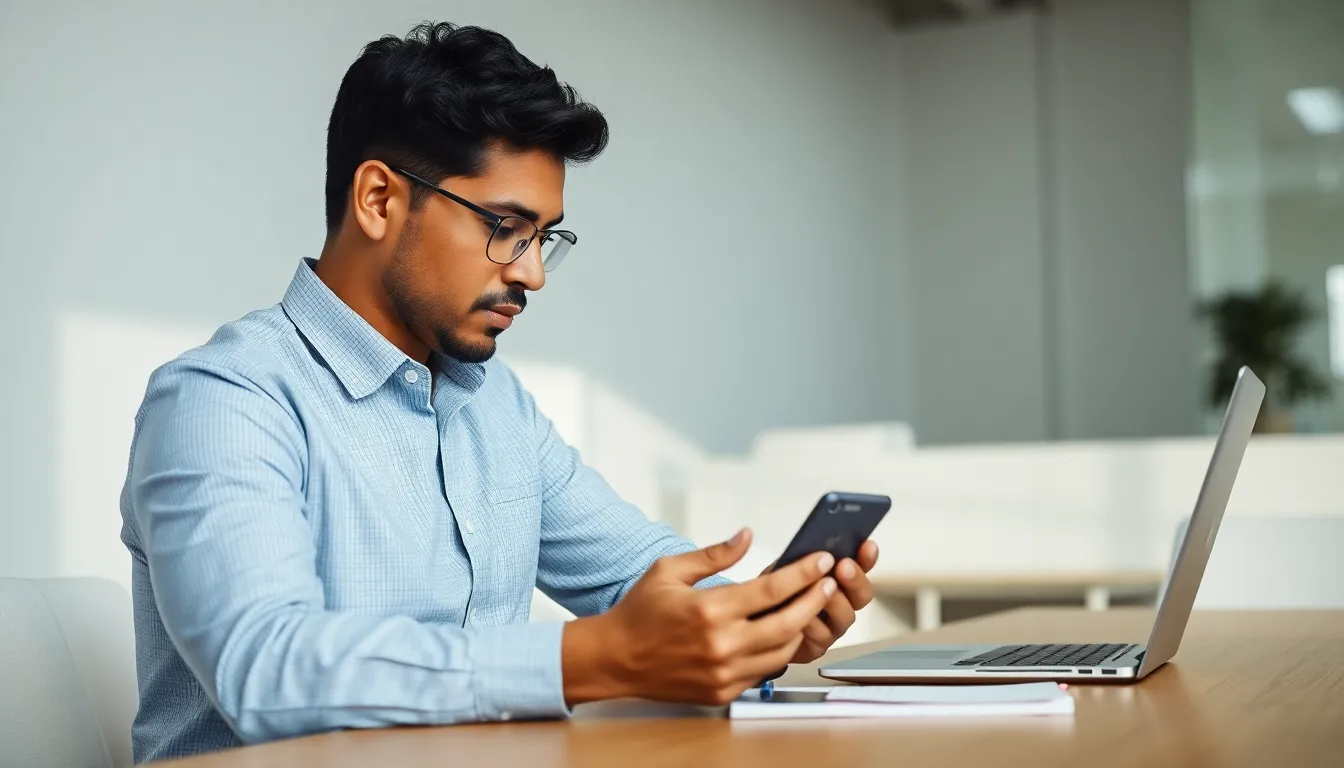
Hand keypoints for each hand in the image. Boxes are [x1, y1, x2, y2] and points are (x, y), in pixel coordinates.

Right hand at [561, 528, 836, 705]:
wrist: (615, 658)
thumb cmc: (640, 612)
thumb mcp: (670, 570)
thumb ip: (714, 554)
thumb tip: (747, 536)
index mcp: (709, 609)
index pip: (772, 589)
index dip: (803, 573)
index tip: (822, 561)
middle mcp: (721, 644)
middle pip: (788, 621)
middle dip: (814, 599)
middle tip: (827, 583)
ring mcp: (724, 671)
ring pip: (783, 651)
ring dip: (800, 627)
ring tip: (806, 607)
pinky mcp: (723, 690)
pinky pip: (765, 672)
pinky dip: (777, 652)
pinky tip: (780, 634)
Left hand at [775, 540, 878, 663]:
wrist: (754, 626)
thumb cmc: (775, 592)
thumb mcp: (786, 567)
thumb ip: (804, 557)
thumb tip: (816, 543)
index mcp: (839, 580)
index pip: (862, 567)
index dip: (867, 557)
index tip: (867, 545)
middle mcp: (843, 604)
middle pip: (862, 595)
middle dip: (854, 579)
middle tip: (843, 567)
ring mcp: (833, 627)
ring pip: (844, 616)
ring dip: (832, 602)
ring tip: (817, 590)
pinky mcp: (819, 647)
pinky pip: (822, 636)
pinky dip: (812, 624)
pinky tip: (802, 616)